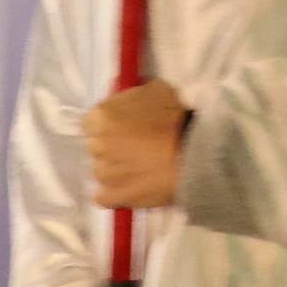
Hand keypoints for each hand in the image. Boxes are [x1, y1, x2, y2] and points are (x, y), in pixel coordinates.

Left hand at [83, 80, 188, 209]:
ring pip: (101, 171)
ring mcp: (104, 174)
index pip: (91, 122)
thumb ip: (131, 94)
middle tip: (134, 146)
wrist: (195, 152)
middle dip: (110, 145)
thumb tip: (121, 97)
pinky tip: (130, 186)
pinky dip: (113, 193)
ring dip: (114, 169)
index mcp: (101, 117)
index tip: (124, 126)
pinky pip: (104, 197)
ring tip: (138, 168)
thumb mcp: (154, 89)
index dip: (108, 124)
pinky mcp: (116, 198)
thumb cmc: (175, 116)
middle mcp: (96, 146)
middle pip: (95, 146)